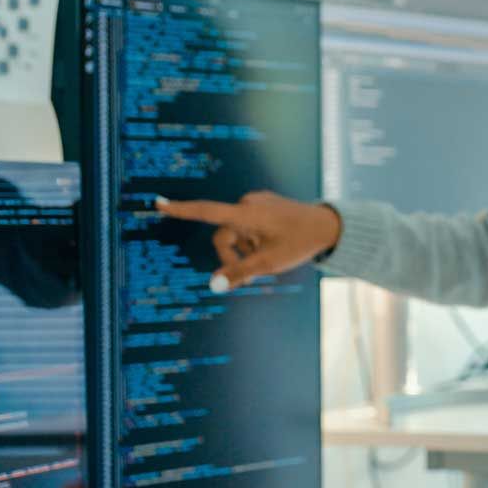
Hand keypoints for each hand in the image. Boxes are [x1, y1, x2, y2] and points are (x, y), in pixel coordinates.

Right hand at [156, 191, 341, 292]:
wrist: (329, 226)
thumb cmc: (300, 242)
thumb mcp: (270, 263)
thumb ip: (240, 273)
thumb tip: (213, 285)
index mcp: (247, 214)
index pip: (207, 212)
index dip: (181, 210)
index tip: (158, 203)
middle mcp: (248, 204)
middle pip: (224, 236)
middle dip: (233, 256)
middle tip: (254, 274)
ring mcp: (257, 203)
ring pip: (237, 233)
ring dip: (246, 249)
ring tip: (270, 258)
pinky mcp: (264, 206)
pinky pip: (249, 226)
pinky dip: (254, 240)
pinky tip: (274, 246)